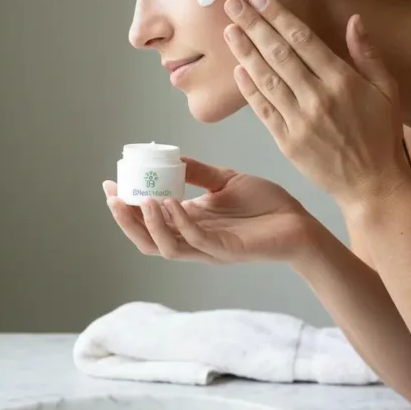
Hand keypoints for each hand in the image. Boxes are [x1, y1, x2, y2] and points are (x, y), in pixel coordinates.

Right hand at [103, 157, 325, 264]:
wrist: (301, 222)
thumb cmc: (266, 205)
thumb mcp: (225, 181)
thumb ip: (198, 173)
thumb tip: (171, 158)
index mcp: (189, 223)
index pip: (148, 221)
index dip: (126, 206)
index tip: (109, 183)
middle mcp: (194, 240)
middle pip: (148, 240)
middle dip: (127, 221)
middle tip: (113, 197)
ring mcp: (209, 249)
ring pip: (167, 246)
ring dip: (149, 225)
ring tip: (140, 201)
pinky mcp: (227, 251)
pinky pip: (196, 241)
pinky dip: (179, 223)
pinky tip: (169, 203)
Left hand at [222, 0, 410, 208]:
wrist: (372, 184)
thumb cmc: (382, 135)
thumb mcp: (387, 90)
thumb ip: (368, 54)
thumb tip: (354, 19)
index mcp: (342, 80)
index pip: (303, 39)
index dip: (279, 17)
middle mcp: (317, 97)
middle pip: (278, 53)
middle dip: (253, 26)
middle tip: (233, 5)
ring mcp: (299, 120)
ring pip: (266, 79)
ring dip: (245, 52)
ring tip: (229, 32)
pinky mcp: (286, 141)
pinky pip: (262, 110)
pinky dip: (249, 89)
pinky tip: (237, 70)